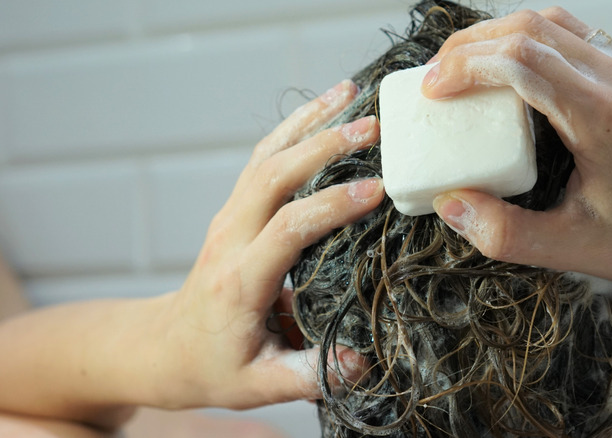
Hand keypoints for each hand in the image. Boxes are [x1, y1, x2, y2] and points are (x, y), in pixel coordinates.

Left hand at [149, 80, 382, 409]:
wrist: (164, 348)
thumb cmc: (210, 366)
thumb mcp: (257, 385)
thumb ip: (308, 375)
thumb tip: (360, 364)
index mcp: (239, 280)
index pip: (286, 229)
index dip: (331, 206)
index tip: (376, 191)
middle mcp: (230, 239)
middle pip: (273, 175)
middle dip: (324, 146)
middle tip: (373, 127)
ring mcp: (230, 218)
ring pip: (266, 155)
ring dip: (308, 122)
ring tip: (350, 94)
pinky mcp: (236, 210)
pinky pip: (264, 159)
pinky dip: (294, 128)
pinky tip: (324, 110)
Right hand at [425, 8, 611, 307]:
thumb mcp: (571, 249)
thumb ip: (503, 232)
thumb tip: (451, 204)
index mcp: (601, 117)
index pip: (519, 60)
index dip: (465, 65)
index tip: (433, 89)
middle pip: (531, 28)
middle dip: (473, 45)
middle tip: (438, 76)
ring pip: (556, 25)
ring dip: (503, 37)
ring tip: (468, 68)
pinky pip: (579, 39)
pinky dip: (535, 42)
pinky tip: (517, 73)